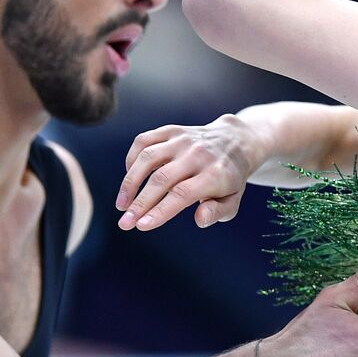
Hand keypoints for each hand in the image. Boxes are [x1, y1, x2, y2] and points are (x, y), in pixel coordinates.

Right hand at [117, 115, 261, 230]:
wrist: (235, 140)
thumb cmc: (230, 179)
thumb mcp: (233, 200)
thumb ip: (218, 212)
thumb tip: (199, 219)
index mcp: (215, 174)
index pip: (182, 194)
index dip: (160, 210)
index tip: (141, 226)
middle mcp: (198, 154)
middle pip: (161, 179)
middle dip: (140, 204)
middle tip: (124, 223)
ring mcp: (183, 139)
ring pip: (148, 158)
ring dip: (130, 182)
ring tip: (122, 204)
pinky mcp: (172, 130)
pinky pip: (144, 141)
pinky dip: (131, 159)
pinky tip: (129, 177)